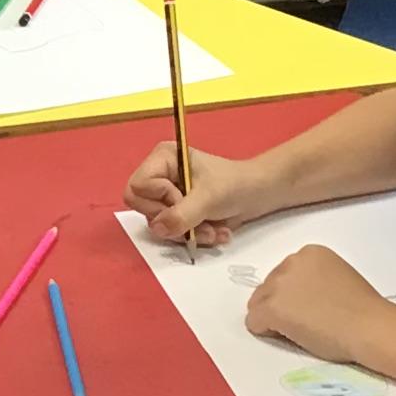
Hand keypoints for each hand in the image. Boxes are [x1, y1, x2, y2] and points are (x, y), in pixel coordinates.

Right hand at [124, 139, 273, 249]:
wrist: (258, 195)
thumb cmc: (235, 185)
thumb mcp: (208, 198)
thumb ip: (181, 214)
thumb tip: (157, 228)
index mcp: (162, 159)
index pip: (137, 187)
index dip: (159, 199)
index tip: (184, 199)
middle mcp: (159, 176)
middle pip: (144, 209)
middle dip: (175, 222)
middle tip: (199, 222)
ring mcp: (167, 195)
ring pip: (159, 225)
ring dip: (188, 233)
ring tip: (213, 231)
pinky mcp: (176, 212)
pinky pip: (172, 233)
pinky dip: (194, 236)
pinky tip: (215, 232)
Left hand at [244, 245, 386, 363]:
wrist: (369, 327)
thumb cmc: (363, 309)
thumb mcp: (337, 279)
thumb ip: (314, 280)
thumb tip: (299, 298)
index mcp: (309, 253)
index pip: (285, 274)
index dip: (294, 295)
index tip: (314, 307)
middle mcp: (290, 262)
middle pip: (268, 287)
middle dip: (281, 305)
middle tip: (307, 322)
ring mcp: (279, 285)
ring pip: (258, 304)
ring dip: (273, 318)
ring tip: (302, 329)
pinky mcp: (272, 308)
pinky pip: (254, 322)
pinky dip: (267, 332)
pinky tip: (292, 336)